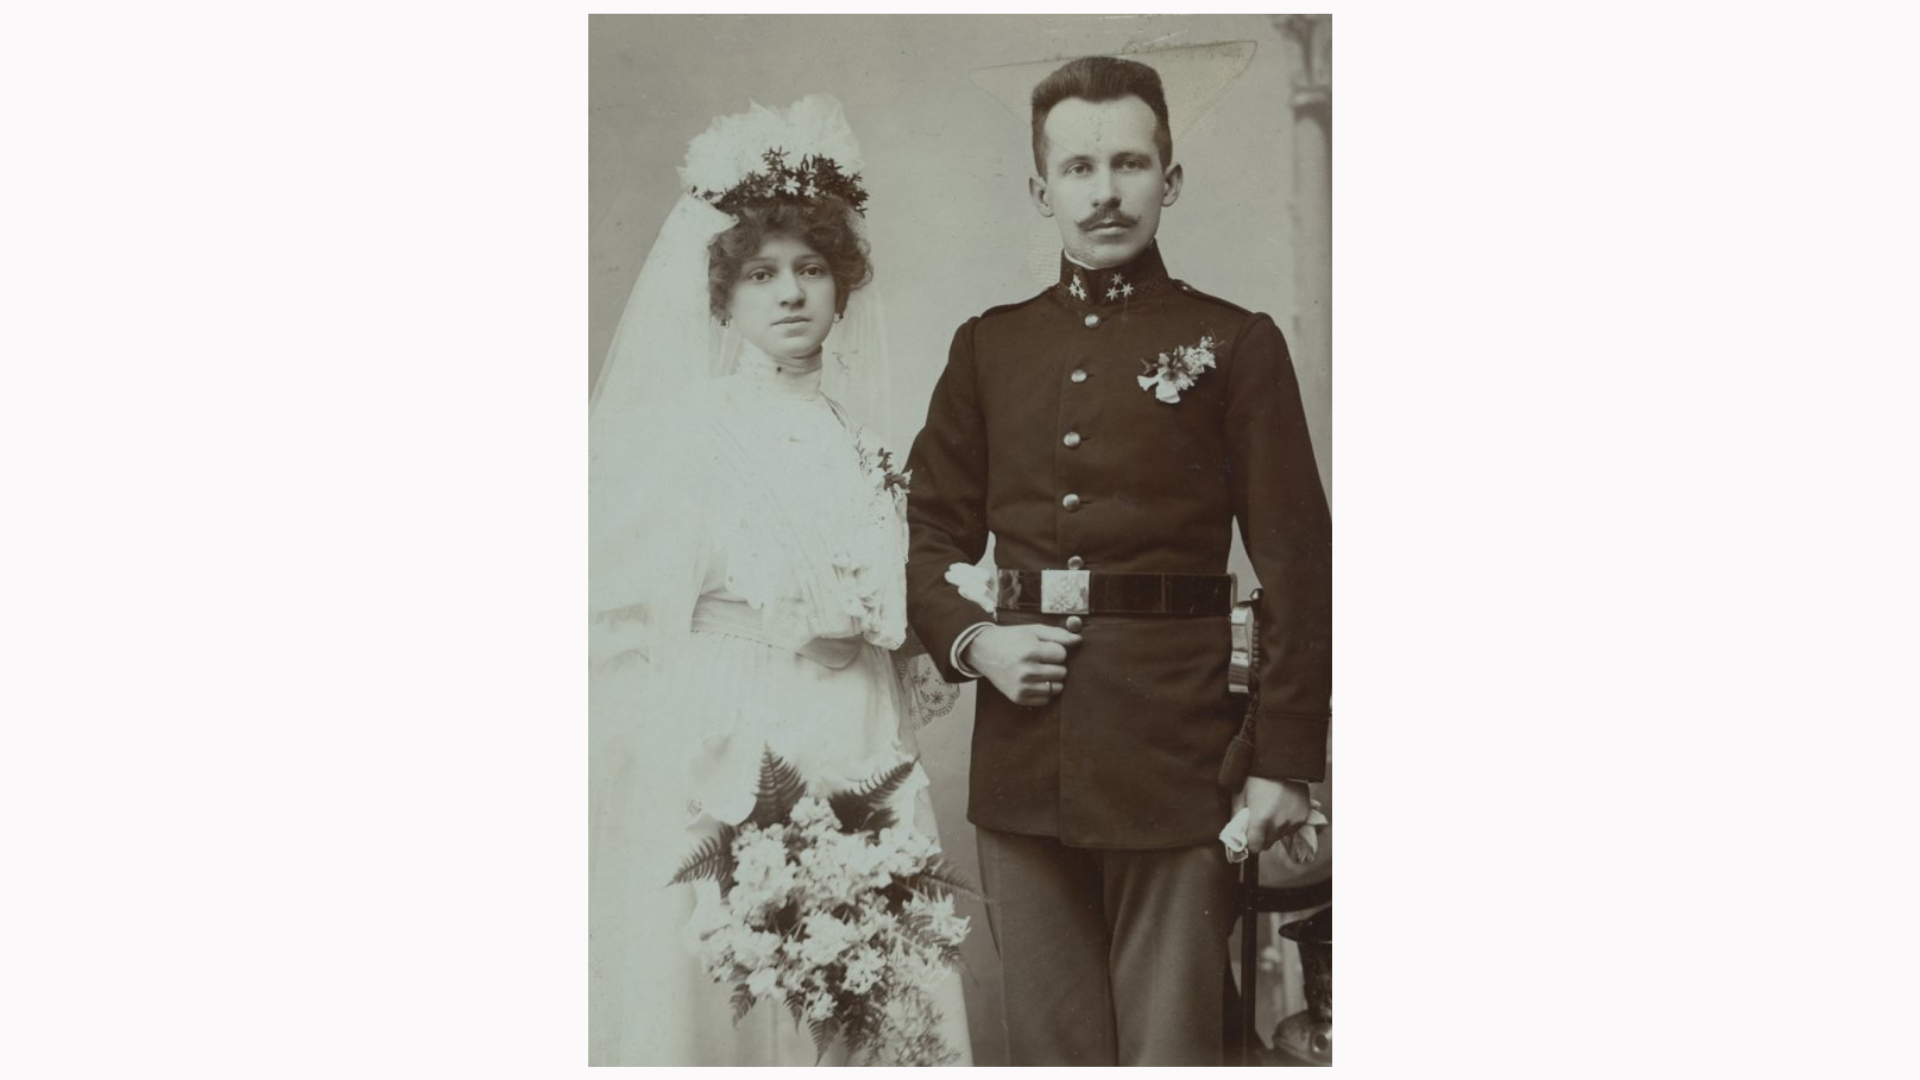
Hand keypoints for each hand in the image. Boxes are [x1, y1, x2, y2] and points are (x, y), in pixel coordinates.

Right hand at [962, 624, 1081, 707]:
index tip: (1043, 648)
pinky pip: (1045, 699)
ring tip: (1038, 669)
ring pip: (1057, 687)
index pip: (1062, 654)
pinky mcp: (1018, 697)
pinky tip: (1033, 680)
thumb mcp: (1033, 631)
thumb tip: (1079, 640)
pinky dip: (1044, 691)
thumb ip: (1058, 634)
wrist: (983, 651)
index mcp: (1030, 652)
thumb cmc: (1011, 639)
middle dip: (1055, 664)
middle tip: (1040, 659)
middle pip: (1061, 672)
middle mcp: (1026, 671)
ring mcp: (1021, 687)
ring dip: (1052, 679)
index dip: (1056, 650)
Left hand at [1238, 776, 1311, 854]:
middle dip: (1261, 837)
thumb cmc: (1257, 777)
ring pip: (1280, 836)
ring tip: (1271, 812)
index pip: (1255, 847)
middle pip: (1268, 844)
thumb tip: (1236, 832)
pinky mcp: (1303, 817)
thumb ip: (1237, 816)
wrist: (1283, 762)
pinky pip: (1291, 829)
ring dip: (1274, 830)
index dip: (1250, 843)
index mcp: (1261, 820)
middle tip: (1258, 822)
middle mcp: (1279, 824)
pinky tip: (1282, 808)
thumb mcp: (1240, 794)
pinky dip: (1286, 824)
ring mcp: (1293, 822)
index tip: (1248, 835)